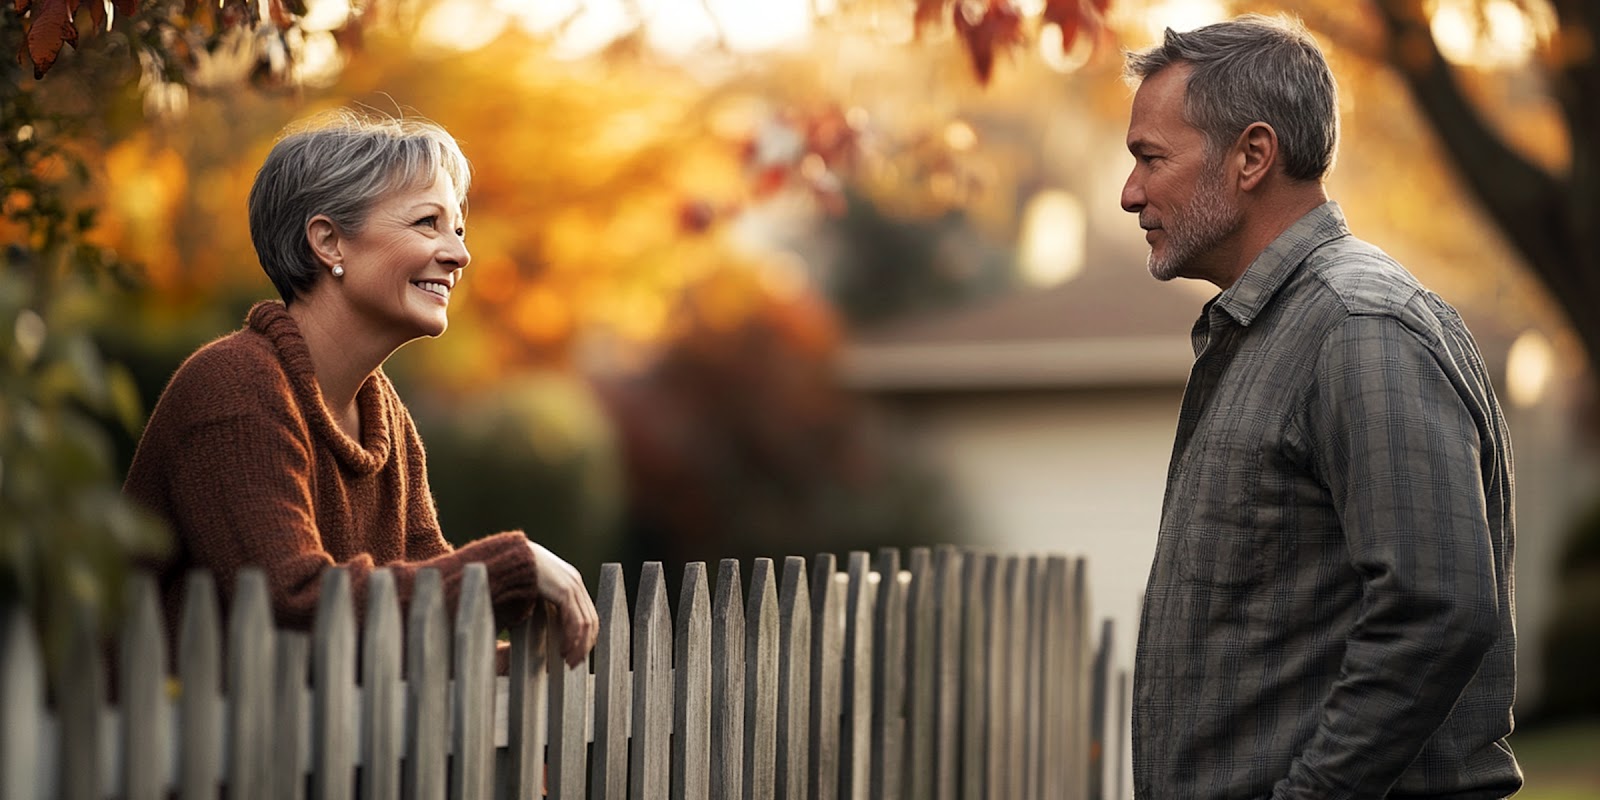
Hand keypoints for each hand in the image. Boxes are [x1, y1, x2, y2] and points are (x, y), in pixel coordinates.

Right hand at [528, 541, 598, 667]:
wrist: (510, 558)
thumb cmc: (516, 575)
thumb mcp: (535, 592)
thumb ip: (545, 605)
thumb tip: (545, 626)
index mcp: (571, 583)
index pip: (588, 614)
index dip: (585, 637)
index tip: (576, 654)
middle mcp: (575, 583)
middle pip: (591, 620)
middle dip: (584, 645)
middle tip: (574, 663)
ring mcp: (572, 585)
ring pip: (586, 623)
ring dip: (579, 645)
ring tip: (569, 661)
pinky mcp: (565, 590)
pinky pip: (575, 620)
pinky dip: (572, 638)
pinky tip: (564, 650)